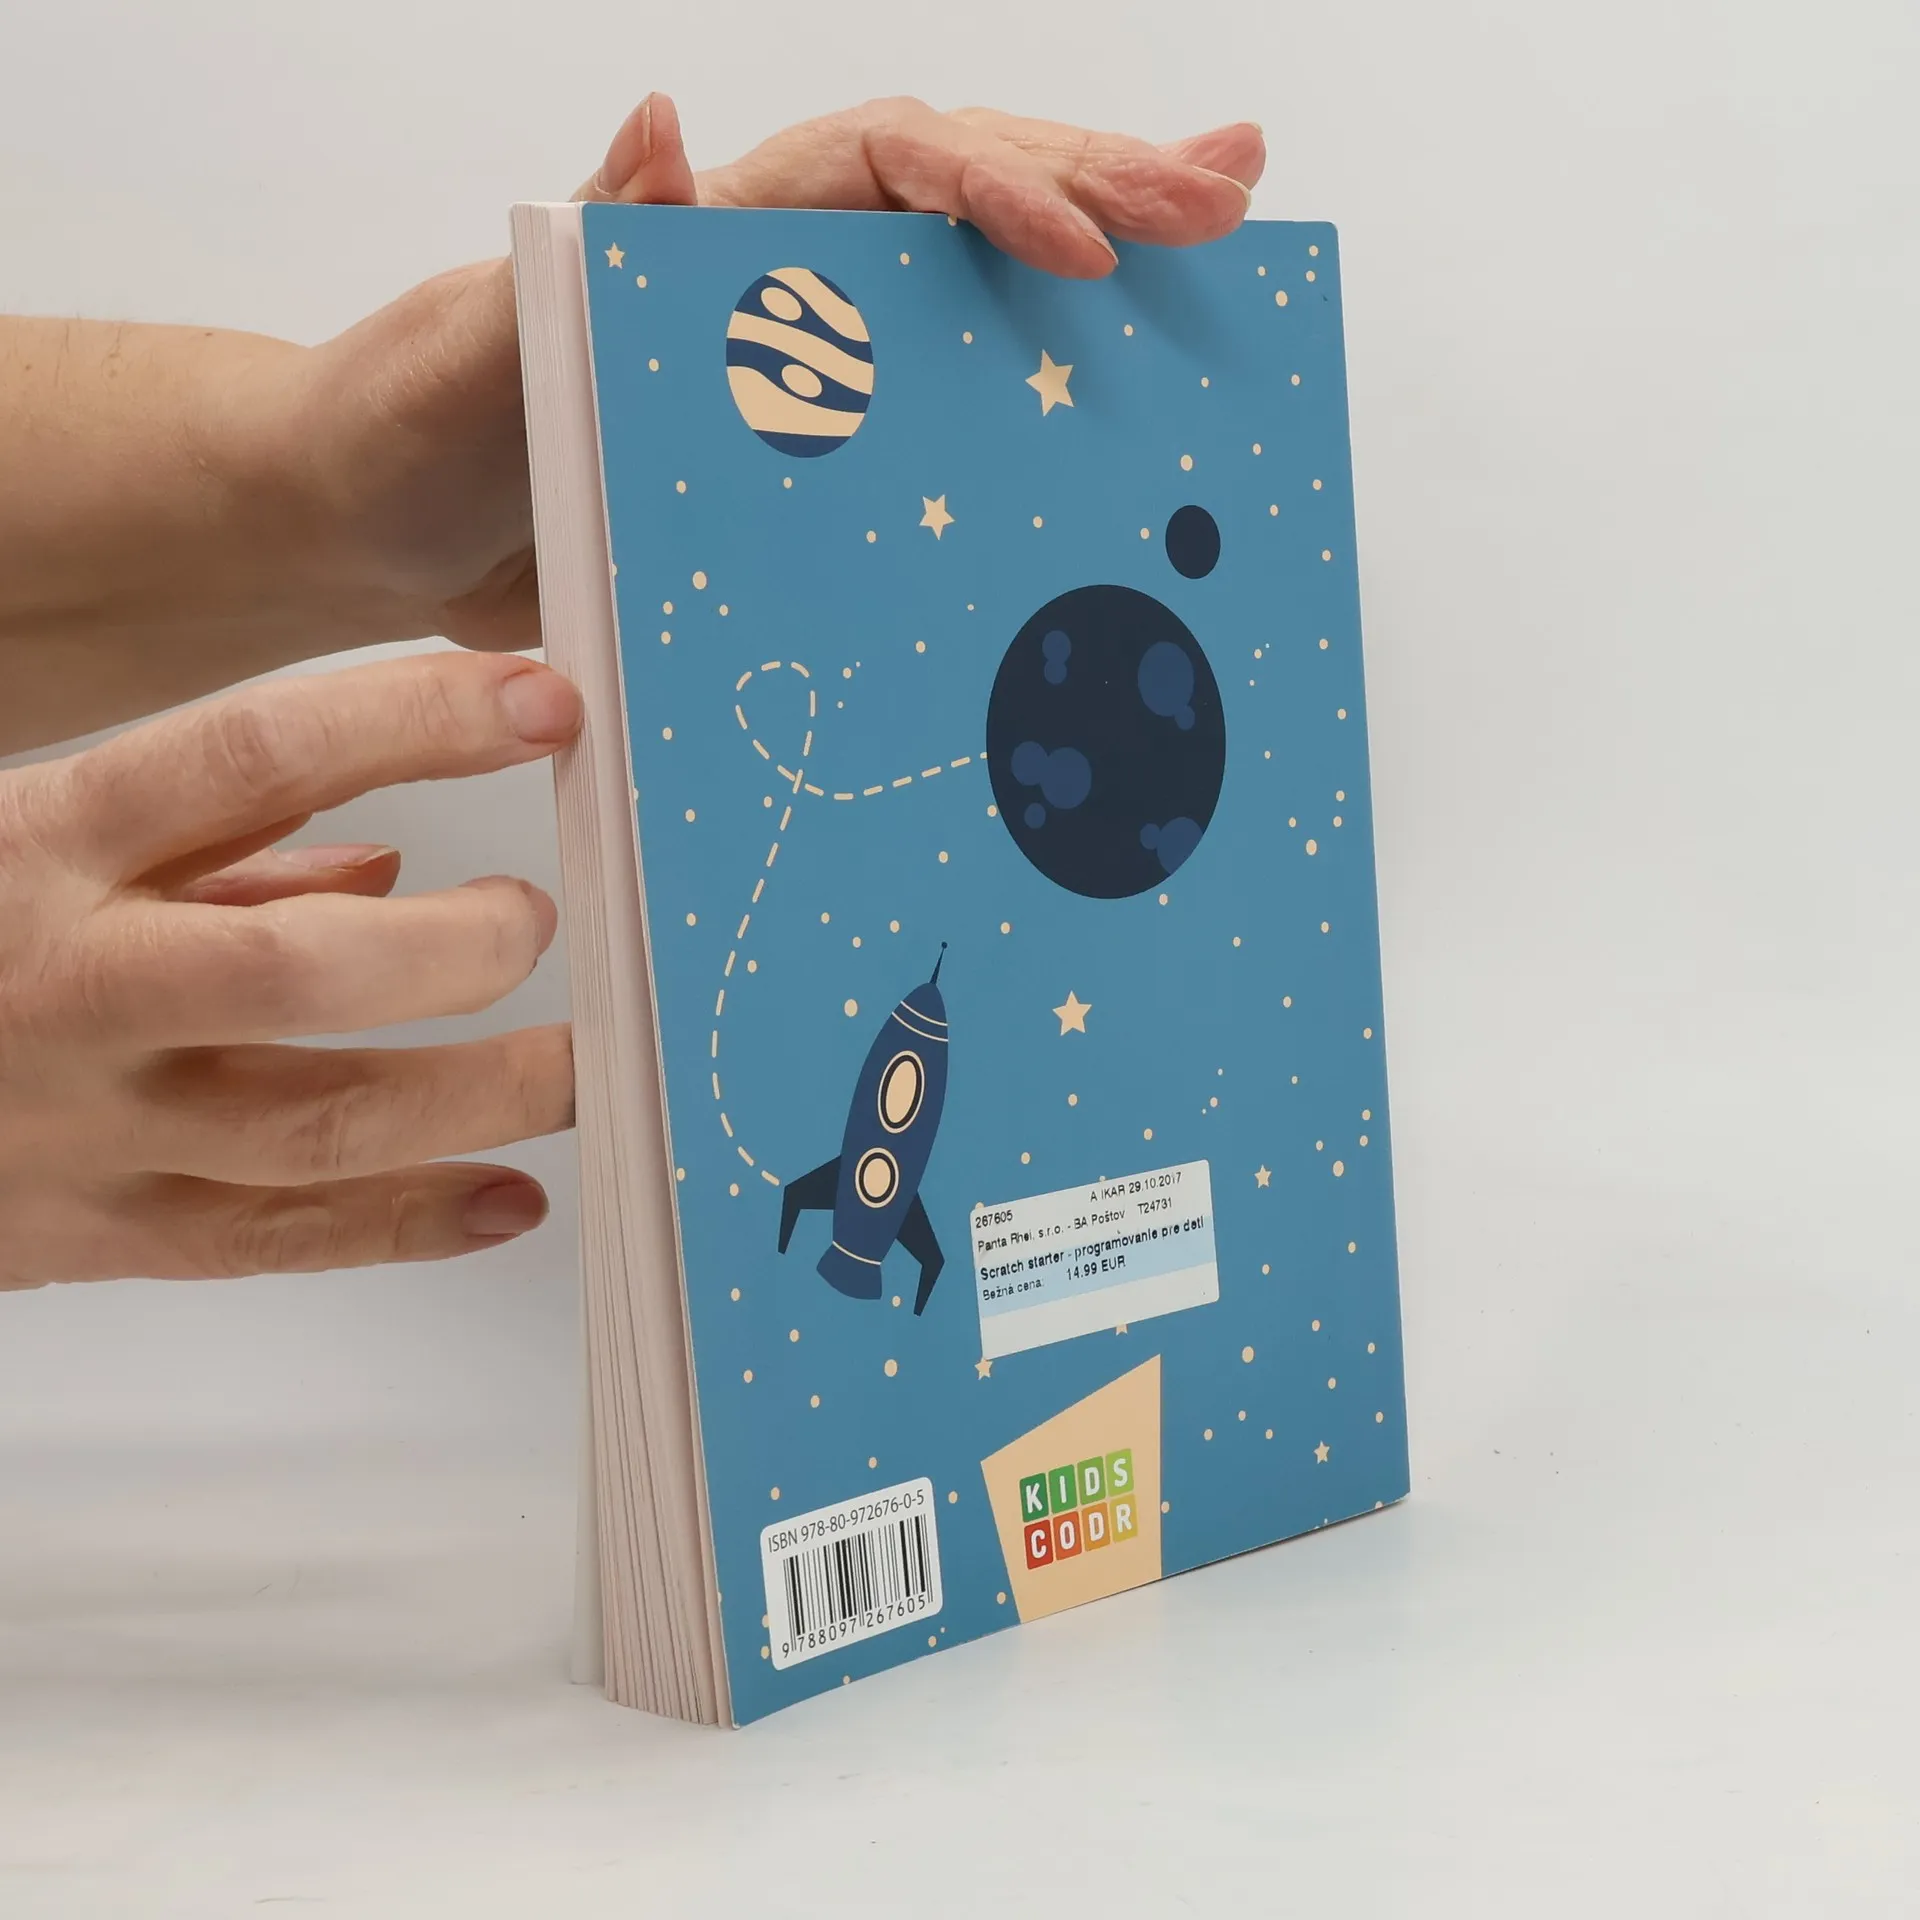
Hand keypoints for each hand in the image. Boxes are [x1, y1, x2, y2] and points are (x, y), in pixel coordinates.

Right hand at [0, 651, 581, 1287]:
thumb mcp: (34, 835)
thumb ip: (214, 839)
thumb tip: (392, 863)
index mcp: (49, 849)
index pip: (255, 753)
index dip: (417, 719)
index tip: (544, 703)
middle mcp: (76, 988)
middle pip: (302, 970)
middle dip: (457, 947)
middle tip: (540, 919)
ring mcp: (91, 1129)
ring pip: (321, 1125)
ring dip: (483, 1095)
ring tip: (585, 1068)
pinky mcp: (104, 1236)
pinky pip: (280, 1240)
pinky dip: (413, 1222)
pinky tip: (512, 1198)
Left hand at [300, 96, 1266, 655]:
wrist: (374, 535)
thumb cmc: (403, 426)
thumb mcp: (471, 341)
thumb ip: (574, 252)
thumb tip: (666, 126)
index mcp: (710, 235)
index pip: (882, 167)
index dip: (994, 186)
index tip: (1093, 244)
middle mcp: (779, 283)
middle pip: (964, 192)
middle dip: (1102, 181)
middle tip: (1232, 190)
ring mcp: (805, 366)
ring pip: (972, 287)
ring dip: (1097, 253)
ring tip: (1222, 235)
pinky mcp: (808, 456)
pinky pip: (939, 411)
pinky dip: (1032, 400)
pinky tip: (1113, 406)